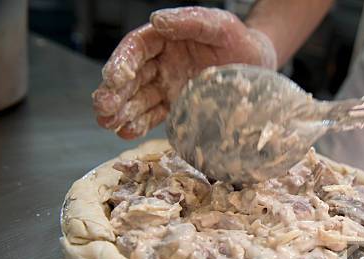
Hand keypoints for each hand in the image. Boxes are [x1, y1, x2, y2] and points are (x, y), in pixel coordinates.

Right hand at [92, 7, 276, 138]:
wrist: (260, 67)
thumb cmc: (241, 41)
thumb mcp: (221, 25)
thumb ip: (191, 21)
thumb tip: (157, 21)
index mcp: (165, 38)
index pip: (136, 48)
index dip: (121, 62)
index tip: (113, 78)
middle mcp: (161, 62)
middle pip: (130, 76)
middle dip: (114, 93)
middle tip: (103, 109)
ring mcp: (167, 85)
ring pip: (137, 98)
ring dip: (121, 111)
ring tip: (108, 124)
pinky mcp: (176, 106)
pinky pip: (154, 115)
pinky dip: (139, 124)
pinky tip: (126, 132)